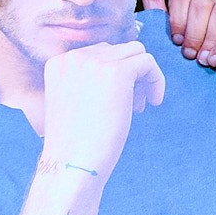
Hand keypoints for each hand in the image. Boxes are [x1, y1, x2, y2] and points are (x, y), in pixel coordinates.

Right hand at [38, 38, 165, 177]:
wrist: (72, 164)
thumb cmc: (76, 142)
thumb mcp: (74, 100)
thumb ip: (90, 78)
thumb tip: (130, 60)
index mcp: (59, 63)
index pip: (99, 53)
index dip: (114, 75)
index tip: (117, 101)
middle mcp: (74, 57)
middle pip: (118, 50)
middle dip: (129, 75)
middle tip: (131, 106)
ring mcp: (94, 62)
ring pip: (135, 52)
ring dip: (142, 77)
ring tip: (138, 107)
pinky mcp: (117, 71)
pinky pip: (147, 62)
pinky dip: (156, 79)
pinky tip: (154, 102)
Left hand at [142, 0, 215, 67]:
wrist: (207, 84)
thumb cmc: (184, 56)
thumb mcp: (164, 33)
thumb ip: (154, 2)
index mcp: (190, 5)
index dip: (177, 18)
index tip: (175, 40)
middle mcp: (211, 6)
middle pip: (202, 2)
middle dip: (193, 32)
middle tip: (188, 54)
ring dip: (210, 38)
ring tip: (202, 60)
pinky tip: (215, 60)